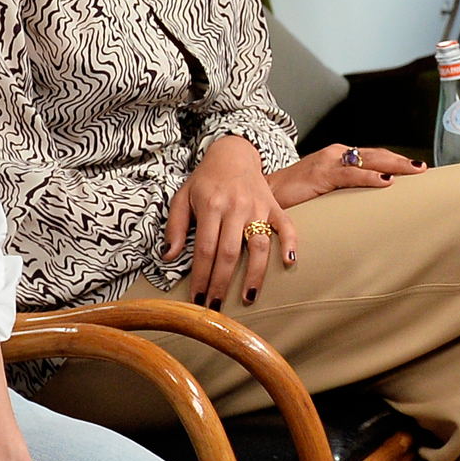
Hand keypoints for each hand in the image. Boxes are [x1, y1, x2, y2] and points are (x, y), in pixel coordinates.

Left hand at [163, 133, 292, 306]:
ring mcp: (258, 206)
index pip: (205, 248)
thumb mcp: (182, 198)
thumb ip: (175, 227)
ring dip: (254, 274)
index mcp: (211, 205)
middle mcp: (235, 207)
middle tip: (216, 306)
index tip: (197, 299)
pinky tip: (289, 262)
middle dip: (222, 283)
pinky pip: (287, 225)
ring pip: (259, 245)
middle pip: (229, 253)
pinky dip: (291, 243)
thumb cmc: (205, 180)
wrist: (233, 153)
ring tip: (248, 298)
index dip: (201, 276)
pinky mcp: (275, 206)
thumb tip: (168, 256)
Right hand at [268, 141, 422, 210]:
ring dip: (394, 165)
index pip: (373, 156)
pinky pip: (350, 174)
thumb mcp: (325, 191)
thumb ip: (344, 191)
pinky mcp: (320, 174)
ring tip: (414, 171)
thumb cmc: (295, 196)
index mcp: (338, 157)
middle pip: (376, 155)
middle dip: (402, 161)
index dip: (395, 160)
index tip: (417, 169)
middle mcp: (336, 154)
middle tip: (424, 169)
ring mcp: (328, 162)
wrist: (266, 193)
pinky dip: (370, 176)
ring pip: (368, 160)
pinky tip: (386, 180)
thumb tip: (367, 205)